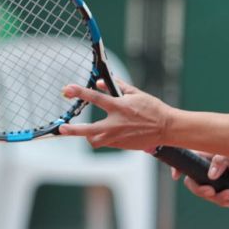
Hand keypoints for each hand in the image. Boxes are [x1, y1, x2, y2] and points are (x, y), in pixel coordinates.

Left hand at [58, 78, 172, 150]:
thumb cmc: (152, 109)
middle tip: (61, 128)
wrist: (166, 128)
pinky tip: (105, 132)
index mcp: (120, 107)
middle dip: (73, 130)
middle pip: (89, 130)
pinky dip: (102, 137)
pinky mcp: (121, 145)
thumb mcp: (135, 93)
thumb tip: (99, 82)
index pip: (96, 98)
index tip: (67, 89)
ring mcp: (118, 137)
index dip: (80, 92)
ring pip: (94, 140)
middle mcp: (116, 124)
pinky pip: (105, 143)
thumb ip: (116, 87)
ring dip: (87, 135)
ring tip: (84, 131)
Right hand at [171, 153, 228, 208]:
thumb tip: (211, 176)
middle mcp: (206, 168)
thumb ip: (221, 160)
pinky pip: (217, 199)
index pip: (186, 161)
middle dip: (200, 191)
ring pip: (206, 194)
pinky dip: (222, 202)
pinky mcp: (223, 187)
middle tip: (211, 192)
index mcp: (204, 156)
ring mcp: (214, 179)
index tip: (176, 176)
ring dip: (215, 198)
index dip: (177, 169)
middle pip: (193, 183)